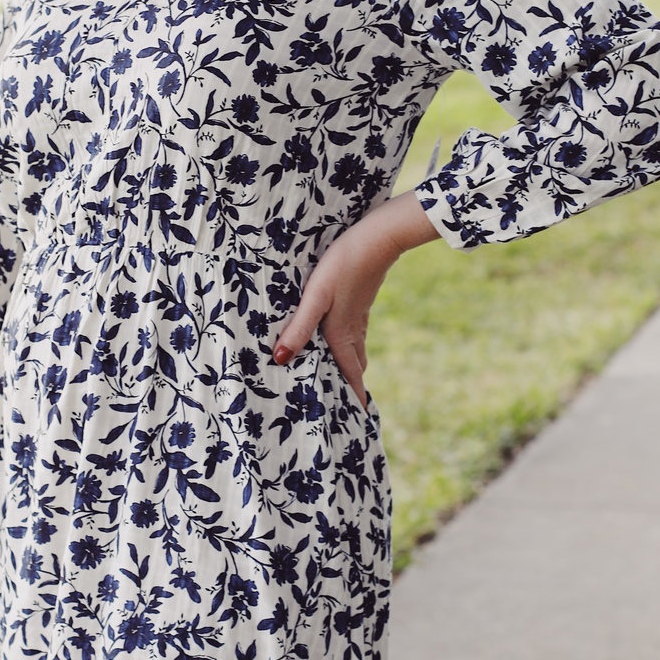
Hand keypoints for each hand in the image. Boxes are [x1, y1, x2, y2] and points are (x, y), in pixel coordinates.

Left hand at [271, 189, 438, 406]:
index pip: (351, 376)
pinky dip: (350, 346)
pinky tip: (342, 338)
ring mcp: (359, 314)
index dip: (354, 399)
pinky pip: (355, 333)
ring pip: (355, 349)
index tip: (358, 422)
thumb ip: (298, 327)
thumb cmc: (343, 264)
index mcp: (342, 334)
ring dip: (350, 366)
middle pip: (353, 366)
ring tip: (342, 379)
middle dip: (350, 387)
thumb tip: (280, 360)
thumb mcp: (316, 296)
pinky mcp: (360, 300)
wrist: (379, 236)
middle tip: (345, 407)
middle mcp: (352, 329)